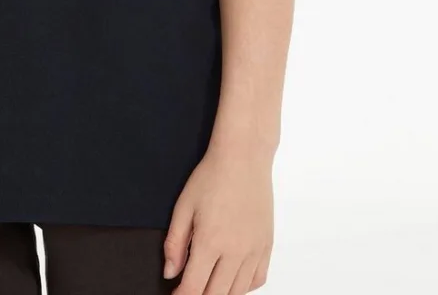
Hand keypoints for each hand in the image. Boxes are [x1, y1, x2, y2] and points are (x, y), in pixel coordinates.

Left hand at [162, 143, 275, 293]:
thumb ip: (174, 243)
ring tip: (208, 285)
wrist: (243, 157)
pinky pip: (258, 279)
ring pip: (238, 292)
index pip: (194, 288)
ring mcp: (254, 250)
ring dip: (221, 294)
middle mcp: (235, 251)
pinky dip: (244, 287)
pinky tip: (232, 279)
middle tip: (189, 289)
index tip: (175, 294)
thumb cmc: (212, 176)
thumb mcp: (183, 206)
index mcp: (210, 242)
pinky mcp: (267, 245)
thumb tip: (170, 271)